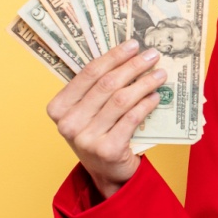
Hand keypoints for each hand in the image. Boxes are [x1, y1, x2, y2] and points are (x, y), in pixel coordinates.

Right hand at [46, 39, 165, 197]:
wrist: (107, 173)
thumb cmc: (99, 134)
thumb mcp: (88, 112)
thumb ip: (96, 89)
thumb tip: (127, 54)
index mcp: (58, 108)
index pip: (88, 74)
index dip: (113, 56)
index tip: (133, 44)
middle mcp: (68, 123)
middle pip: (106, 84)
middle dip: (132, 66)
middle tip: (152, 55)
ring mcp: (86, 138)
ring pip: (120, 100)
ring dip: (144, 83)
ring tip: (159, 74)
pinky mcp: (107, 150)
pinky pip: (131, 119)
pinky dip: (145, 105)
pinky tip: (156, 97)